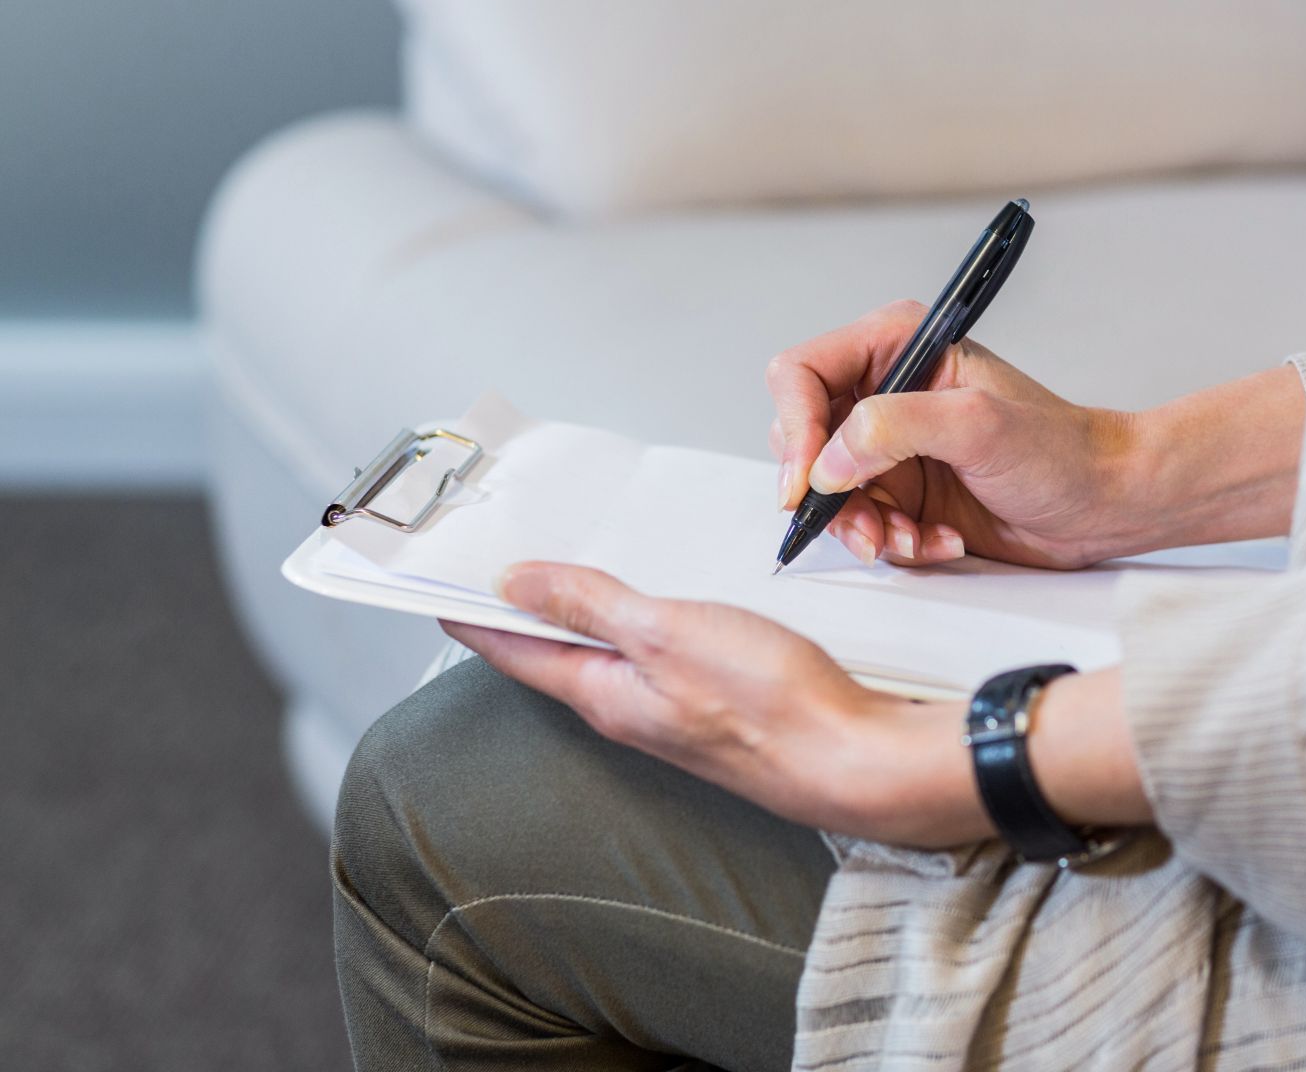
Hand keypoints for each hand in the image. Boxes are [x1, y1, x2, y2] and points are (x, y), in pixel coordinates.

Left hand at [441, 561, 992, 847]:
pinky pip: (653, 659)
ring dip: (578, 615)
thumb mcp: (667, 633)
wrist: (853, 761)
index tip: (434, 585)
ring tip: (560, 573)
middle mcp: (629, 709)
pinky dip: (634, 624)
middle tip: (491, 563)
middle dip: (521, 609)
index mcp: (604, 694)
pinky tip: (652, 605)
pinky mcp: (715, 707)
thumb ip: (591, 606)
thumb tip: (515, 583)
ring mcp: (672, 712)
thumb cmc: (771, 705)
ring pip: (605, 656)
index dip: (471, 613)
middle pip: (554, 655)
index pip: (515, 651)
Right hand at [766, 301, 1305, 568]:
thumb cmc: (1062, 451)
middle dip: (829, 493)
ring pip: (828, 492)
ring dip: (864, 528)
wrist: (1105, 503)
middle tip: (866, 527)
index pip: (802, 375)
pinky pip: (863, 524)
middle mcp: (886, 390)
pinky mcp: (904, 491)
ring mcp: (892, 445)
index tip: (808, 483)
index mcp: (898, 346)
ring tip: (912, 540)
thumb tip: (829, 461)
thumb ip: (894, 428)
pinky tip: (939, 540)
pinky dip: (894, 543)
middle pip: (802, 438)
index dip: (795, 429)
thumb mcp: (978, 426)